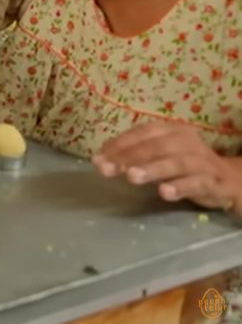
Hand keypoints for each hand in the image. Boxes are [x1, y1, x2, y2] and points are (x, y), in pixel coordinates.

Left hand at [93, 122, 241, 214]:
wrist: (228, 179)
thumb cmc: (184, 165)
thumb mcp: (159, 155)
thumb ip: (133, 155)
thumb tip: (101, 159)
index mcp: (170, 130)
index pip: (141, 133)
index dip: (118, 145)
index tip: (97, 159)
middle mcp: (186, 141)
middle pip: (155, 146)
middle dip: (128, 157)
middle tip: (106, 169)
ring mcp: (200, 161)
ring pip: (175, 163)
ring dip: (152, 169)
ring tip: (131, 176)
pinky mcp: (212, 181)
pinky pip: (196, 183)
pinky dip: (180, 187)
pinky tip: (164, 193)